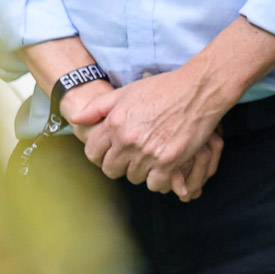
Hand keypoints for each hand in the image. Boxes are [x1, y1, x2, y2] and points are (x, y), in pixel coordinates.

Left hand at [69, 70, 225, 193]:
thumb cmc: (164, 89)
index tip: (111, 151)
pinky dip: (159, 179)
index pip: (93, 152)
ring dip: (141, 170)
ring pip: (133, 177)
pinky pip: (154, 184)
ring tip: (151, 156)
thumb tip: (75, 120)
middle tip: (133, 155)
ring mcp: (148, 153)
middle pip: (111, 169)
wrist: (199, 90)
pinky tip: (164, 166)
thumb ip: (97, 107)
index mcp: (115, 123)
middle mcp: (128, 140)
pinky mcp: (168, 162)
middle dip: (120, 164)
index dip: (101, 154)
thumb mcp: (127, 92)